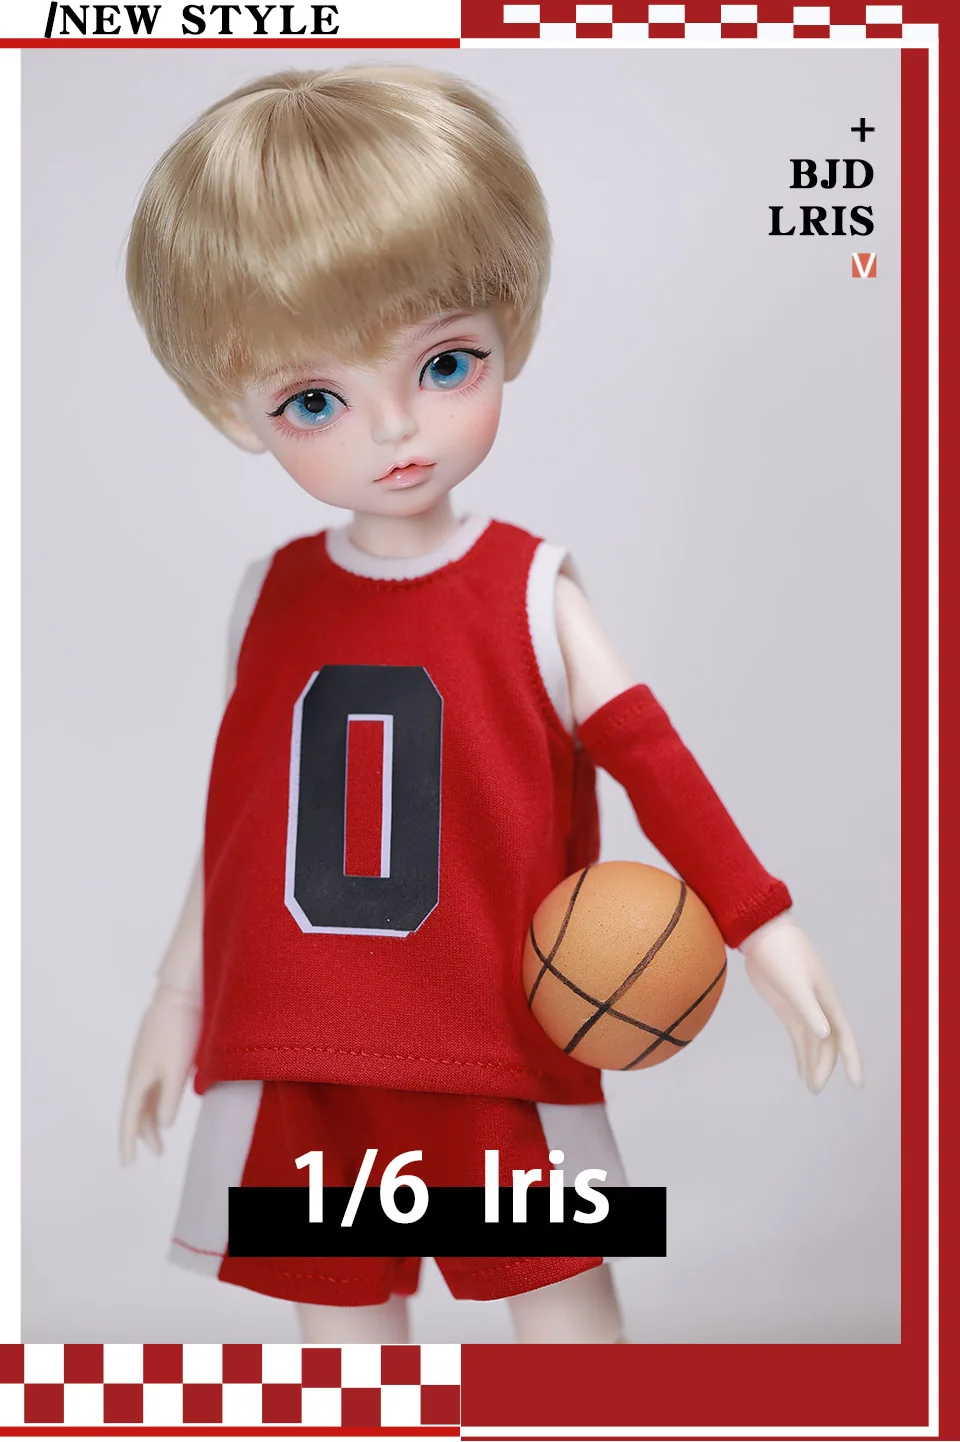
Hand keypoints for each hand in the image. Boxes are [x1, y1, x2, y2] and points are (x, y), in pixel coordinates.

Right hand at [119, 984, 201, 1163]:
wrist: (178, 995)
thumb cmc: (179, 1031)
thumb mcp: (177, 1070)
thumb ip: (169, 1099)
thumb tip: (163, 1125)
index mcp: (138, 1079)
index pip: (130, 1118)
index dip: (128, 1142)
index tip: (128, 1164)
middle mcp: (137, 1073)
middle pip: (137, 1111)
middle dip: (144, 1134)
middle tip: (158, 1154)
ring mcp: (145, 1063)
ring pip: (144, 1099)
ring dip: (151, 1120)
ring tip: (161, 1138)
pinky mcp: (155, 1054)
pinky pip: (151, 1086)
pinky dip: (156, 1102)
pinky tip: (165, 1107)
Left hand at [741, 914, 862, 1092]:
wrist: (764, 936)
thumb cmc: (783, 956)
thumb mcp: (796, 984)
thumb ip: (809, 1010)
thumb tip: (825, 1036)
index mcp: (828, 1002)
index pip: (845, 1037)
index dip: (852, 1061)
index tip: (857, 1085)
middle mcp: (820, 1008)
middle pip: (827, 1045)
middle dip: (824, 1067)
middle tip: (814, 1090)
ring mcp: (803, 1009)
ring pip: (813, 1043)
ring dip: (813, 1064)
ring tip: (812, 1088)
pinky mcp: (788, 1008)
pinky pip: (798, 1037)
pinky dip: (801, 1053)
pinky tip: (801, 1069)